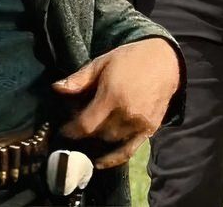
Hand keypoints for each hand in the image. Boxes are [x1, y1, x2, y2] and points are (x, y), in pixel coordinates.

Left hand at [55, 37, 179, 168]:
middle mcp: (126, 114)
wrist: (165, 61)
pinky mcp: (149, 129)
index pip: (85, 125)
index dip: (71, 130)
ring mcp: (139, 123)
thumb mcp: (102, 63)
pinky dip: (113, 158)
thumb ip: (80, 79)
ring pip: (110, 140)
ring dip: (98, 138)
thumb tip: (56, 88)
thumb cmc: (131, 59)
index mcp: (112, 96)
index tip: (63, 129)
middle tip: (79, 122)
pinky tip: (100, 162)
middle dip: (84, 130)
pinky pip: (128, 150)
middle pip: (97, 133)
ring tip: (92, 130)